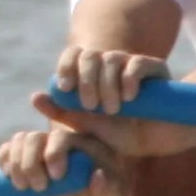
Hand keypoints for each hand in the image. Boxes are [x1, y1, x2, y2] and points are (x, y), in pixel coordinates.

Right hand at [0, 123, 123, 195]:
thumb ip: (107, 189)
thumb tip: (97, 176)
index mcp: (82, 144)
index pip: (62, 139)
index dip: (55, 153)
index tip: (57, 177)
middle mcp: (58, 142)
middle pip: (34, 138)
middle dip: (30, 162)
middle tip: (39, 188)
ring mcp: (40, 150)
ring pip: (19, 141)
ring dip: (15, 162)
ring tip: (23, 187)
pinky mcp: (25, 161)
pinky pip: (7, 150)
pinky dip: (3, 159)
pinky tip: (7, 176)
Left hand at [34, 43, 195, 163]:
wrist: (160, 140)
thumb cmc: (123, 135)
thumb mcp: (90, 127)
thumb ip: (64, 113)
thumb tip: (35, 97)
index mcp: (93, 75)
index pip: (73, 55)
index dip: (65, 67)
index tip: (64, 88)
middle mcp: (111, 65)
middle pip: (89, 56)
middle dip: (86, 81)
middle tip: (90, 106)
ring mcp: (133, 64)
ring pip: (111, 59)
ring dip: (107, 85)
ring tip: (112, 109)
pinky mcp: (156, 69)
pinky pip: (136, 63)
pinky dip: (129, 78)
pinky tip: (129, 97)